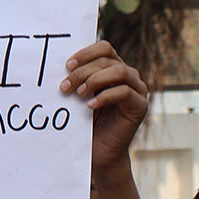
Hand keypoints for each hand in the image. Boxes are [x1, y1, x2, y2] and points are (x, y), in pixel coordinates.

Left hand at [61, 40, 147, 174]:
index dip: (86, 53)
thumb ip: (77, 79)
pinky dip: (105, 96)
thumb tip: (59, 66)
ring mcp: (137, 89)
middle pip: (107, 60)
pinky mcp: (140, 105)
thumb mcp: (79, 95)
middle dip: (83, 71)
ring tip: (78, 94)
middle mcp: (128, 75)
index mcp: (113, 67)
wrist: (98, 151)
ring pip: (119, 72)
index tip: (67, 65)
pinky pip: (124, 92)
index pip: (104, 48)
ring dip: (94, 80)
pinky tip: (90, 106)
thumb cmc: (86, 121)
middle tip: (65, 86)